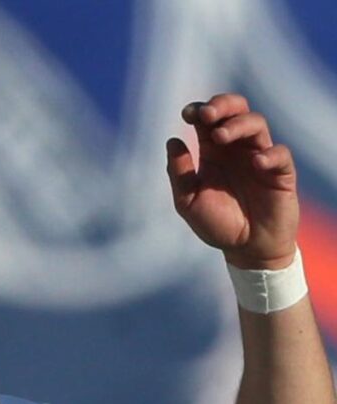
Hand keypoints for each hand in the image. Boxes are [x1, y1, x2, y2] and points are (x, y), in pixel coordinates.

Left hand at [166, 93, 298, 269]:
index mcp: (213, 151)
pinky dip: (269, 154)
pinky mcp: (280, 173)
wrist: (245, 249)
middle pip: (236, 110)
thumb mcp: (188, 201)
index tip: (188, 113)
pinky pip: (280, 154)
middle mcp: (237, 149)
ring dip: (238, 125)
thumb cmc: (216, 223)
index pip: (209, 120)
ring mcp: (260, 157)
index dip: (199, 110)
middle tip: (207, 114)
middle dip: (222, 105)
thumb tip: (172, 140)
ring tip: (220, 136)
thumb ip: (179, 173)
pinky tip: (256, 162)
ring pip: (256, 124)